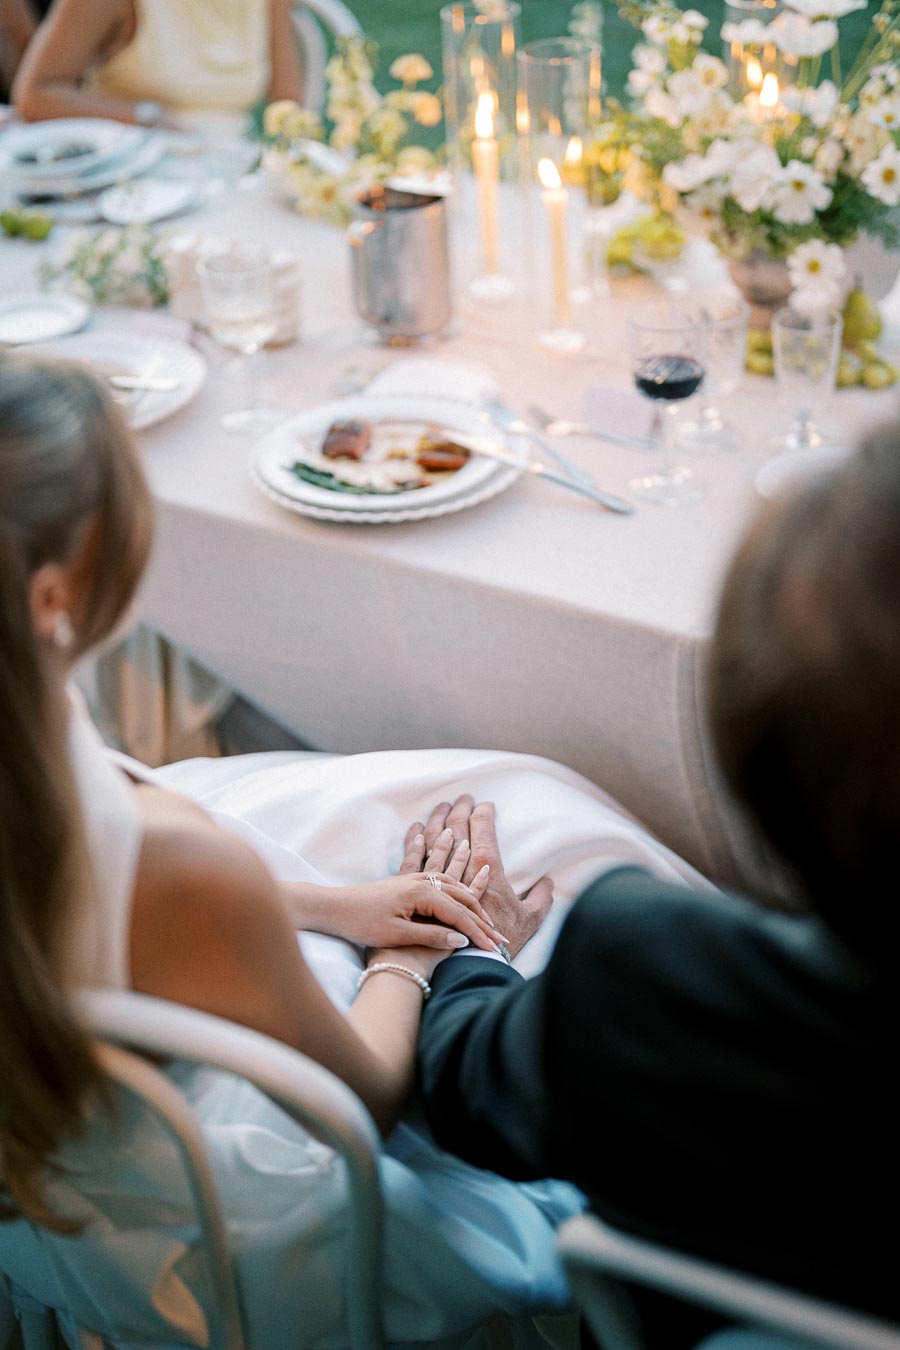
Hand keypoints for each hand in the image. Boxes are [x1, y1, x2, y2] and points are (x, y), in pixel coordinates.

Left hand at [332, 834, 500, 952]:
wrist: (334, 907)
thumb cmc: (361, 923)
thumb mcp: (397, 934)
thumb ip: (431, 936)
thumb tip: (461, 939)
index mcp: (422, 893)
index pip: (460, 915)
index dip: (479, 933)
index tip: (494, 949)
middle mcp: (421, 882)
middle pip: (462, 899)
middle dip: (483, 919)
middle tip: (500, 937)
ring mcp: (414, 879)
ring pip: (454, 887)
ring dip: (473, 900)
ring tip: (490, 917)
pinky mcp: (407, 882)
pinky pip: (440, 881)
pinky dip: (456, 886)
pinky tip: (462, 886)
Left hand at [414, 796, 552, 958]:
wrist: (465, 963)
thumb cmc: (498, 944)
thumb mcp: (528, 920)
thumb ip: (540, 898)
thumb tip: (547, 882)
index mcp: (485, 871)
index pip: (483, 832)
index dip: (483, 815)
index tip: (485, 804)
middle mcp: (460, 870)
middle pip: (457, 832)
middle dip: (461, 811)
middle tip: (462, 798)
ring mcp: (437, 880)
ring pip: (435, 842)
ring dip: (438, 821)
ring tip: (440, 807)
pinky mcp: (420, 892)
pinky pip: (414, 860)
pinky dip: (414, 843)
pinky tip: (415, 830)